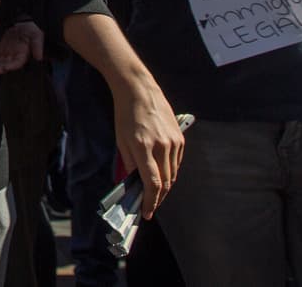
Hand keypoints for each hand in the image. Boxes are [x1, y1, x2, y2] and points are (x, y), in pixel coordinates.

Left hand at [0, 21, 45, 73]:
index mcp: (23, 54)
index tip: (6, 67)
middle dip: (0, 68)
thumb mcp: (37, 36)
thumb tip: (39, 57)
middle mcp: (14, 56)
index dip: (12, 66)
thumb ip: (37, 47)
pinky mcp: (1, 50)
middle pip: (7, 64)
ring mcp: (7, 54)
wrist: (23, 25)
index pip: (17, 62)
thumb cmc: (31, 31)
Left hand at [110, 74, 183, 216]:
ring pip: (173, 174)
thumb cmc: (125, 114)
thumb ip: (130, 163)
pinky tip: (163, 174)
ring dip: (165, 186)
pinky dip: (171, 171)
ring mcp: (174, 142)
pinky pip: (177, 162)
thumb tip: (137, 183)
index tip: (147, 212)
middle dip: (158, 197)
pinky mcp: (180, 137)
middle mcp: (162, 145)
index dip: (150, 201)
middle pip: (166, 182)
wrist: (139, 90)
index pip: (153, 183)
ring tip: (155, 193)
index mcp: (144, 147)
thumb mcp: (121, 140)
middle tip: (150, 205)